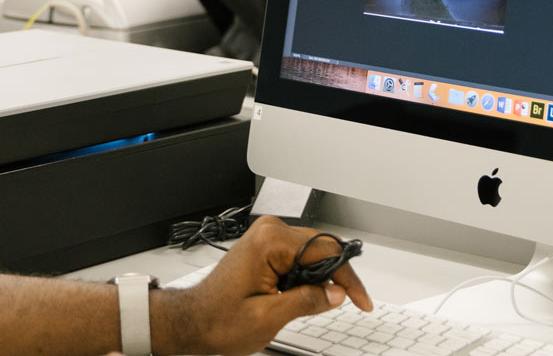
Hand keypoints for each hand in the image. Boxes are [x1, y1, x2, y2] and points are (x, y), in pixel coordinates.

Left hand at [162, 215, 371, 354]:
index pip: (325, 252)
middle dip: (336, 277)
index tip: (360, 299)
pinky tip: (302, 294)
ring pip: (312, 252)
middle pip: (322, 248)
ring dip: (321, 277)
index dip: (348, 278)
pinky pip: (298, 256)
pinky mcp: (264, 246)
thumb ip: (307, 301)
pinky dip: (307, 275)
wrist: (192, 320)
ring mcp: (265, 237)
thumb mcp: (270, 317)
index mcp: (270, 242)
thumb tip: (335, 293)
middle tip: (348, 303)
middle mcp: (268, 232)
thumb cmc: (218, 319)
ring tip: (317, 302)